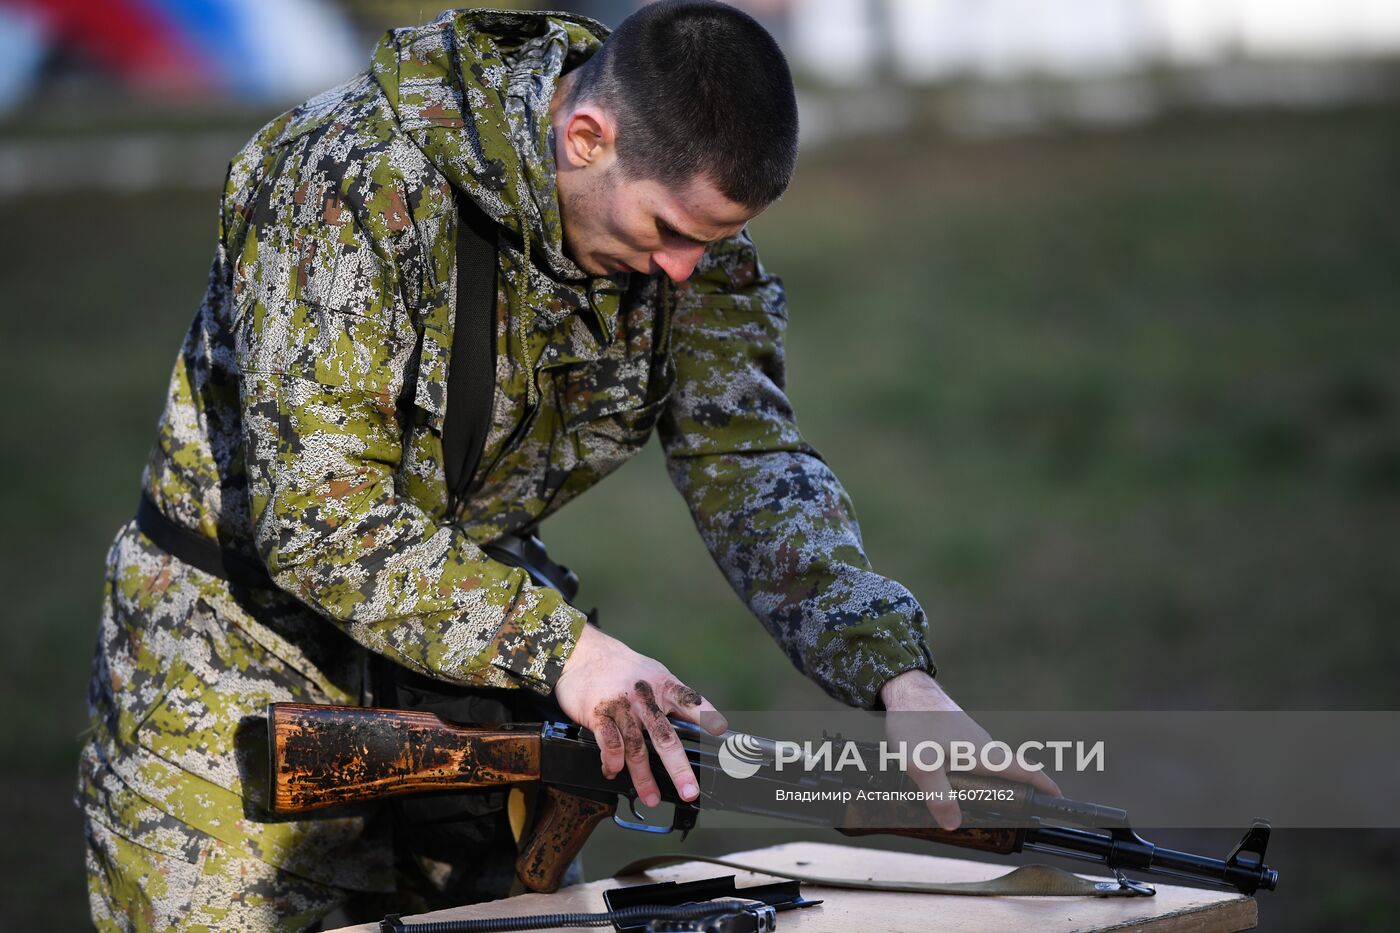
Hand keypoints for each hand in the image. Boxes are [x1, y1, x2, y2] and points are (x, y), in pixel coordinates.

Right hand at [553, 624, 727, 806]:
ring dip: (644, 778)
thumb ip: (671, 699)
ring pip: (636, 748)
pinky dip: (613, 763)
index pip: (690, 701)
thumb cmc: (623, 669)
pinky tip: (614, 772)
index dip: (707, 715)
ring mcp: (621, 706)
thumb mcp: (654, 675)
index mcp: (664, 685)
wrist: (582, 653)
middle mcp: (644, 696)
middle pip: (665, 737)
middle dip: (678, 768)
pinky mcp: (598, 714)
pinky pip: (609, 745)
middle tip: (689, 791)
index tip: (721, 731)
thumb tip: (694, 727)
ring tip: (652, 798)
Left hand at [880, 670, 1061, 830]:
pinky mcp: (956, 734)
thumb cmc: (916, 722)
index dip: (1045, 784)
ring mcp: (970, 738)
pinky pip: (973, 758)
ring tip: (986, 805)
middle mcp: (982, 744)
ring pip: (988, 765)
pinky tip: (956, 782)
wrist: (906, 688)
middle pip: (1008, 771)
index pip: (1024, 769)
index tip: (1059, 798)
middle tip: (1017, 815)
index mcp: (983, 753)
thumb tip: (954, 824)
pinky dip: (975, 773)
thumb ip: (939, 796)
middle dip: (1018, 791)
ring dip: (993, 783)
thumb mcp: (922, 764)